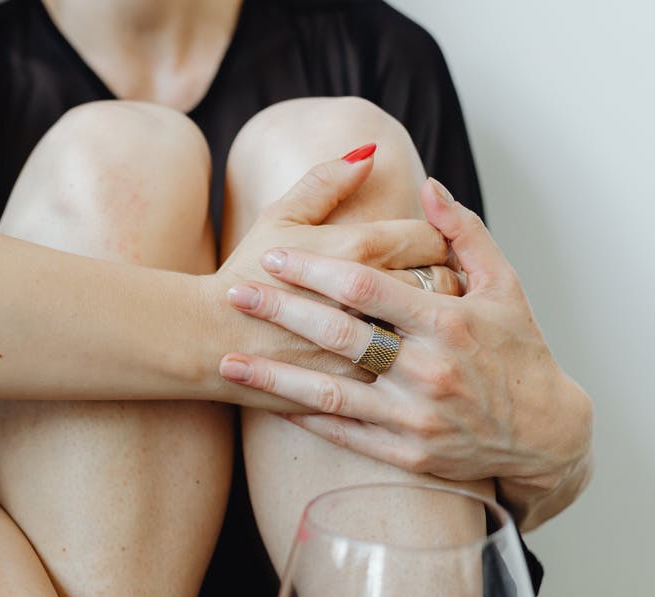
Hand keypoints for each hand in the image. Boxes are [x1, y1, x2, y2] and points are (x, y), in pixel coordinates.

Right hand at [209, 154, 464, 392]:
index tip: (426, 247)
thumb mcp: (279, 216)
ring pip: (433, 330)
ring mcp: (368, 344)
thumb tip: (368, 154)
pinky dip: (411, 359)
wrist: (210, 338)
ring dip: (433, 321)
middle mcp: (371, 297)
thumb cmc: (244, 273)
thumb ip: (326, 181)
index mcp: (357, 249)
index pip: (433, 237)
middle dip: (444, 279)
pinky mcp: (361, 383)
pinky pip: (409, 370)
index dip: (437, 239)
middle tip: (433, 280)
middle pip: (444, 282)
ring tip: (419, 317)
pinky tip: (399, 352)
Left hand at [219, 178, 593, 529]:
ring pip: (330, 394)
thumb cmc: (520, 351)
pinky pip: (346, 435)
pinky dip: (306, 419)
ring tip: (228, 360)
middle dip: (281, 311)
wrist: (547, 436)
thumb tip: (429, 186)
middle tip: (235, 292)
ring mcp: (416, 418)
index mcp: (449, 322)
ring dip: (274, 376)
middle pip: (339, 335)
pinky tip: (270, 403)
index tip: (273, 255)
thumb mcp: (505, 285)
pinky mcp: (409, 454)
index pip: (367, 286)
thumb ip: (464, 233)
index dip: (314, 268)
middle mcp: (429, 371)